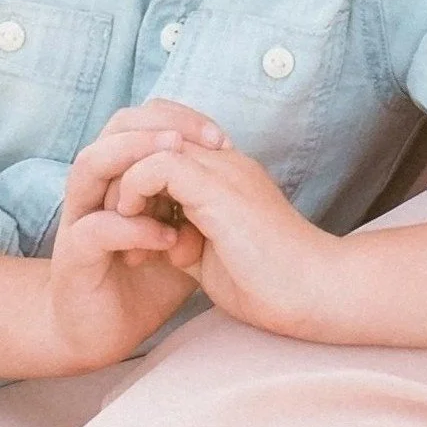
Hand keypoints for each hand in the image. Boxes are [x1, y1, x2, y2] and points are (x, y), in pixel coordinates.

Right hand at [86, 101, 226, 262]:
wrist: (107, 331)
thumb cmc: (149, 277)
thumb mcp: (189, 229)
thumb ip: (200, 198)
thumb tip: (234, 166)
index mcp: (126, 175)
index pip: (144, 120)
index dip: (179, 119)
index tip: (219, 135)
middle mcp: (100, 188)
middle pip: (114, 128)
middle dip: (155, 124)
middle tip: (194, 139)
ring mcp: (82, 218)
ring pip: (92, 164)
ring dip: (133, 157)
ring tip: (175, 163)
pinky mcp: (75, 257)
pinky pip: (96, 228)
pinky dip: (134, 227)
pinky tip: (168, 236)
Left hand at [111, 142, 329, 338]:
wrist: (311, 291)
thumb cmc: (268, 284)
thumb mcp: (211, 255)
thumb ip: (184, 238)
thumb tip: (155, 240)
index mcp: (229, 174)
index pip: (171, 145)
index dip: (139, 175)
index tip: (128, 219)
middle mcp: (226, 161)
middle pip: (158, 135)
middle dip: (124, 172)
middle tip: (115, 218)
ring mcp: (224, 169)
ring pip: (153, 142)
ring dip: (125, 181)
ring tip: (120, 222)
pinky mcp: (217, 187)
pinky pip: (158, 163)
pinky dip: (135, 188)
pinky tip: (132, 221)